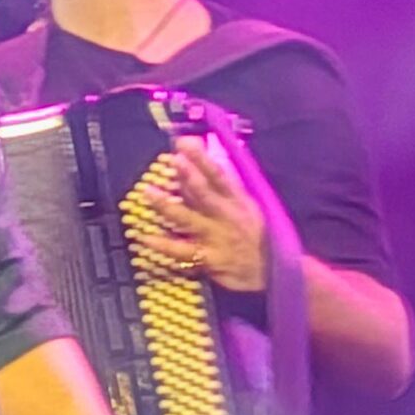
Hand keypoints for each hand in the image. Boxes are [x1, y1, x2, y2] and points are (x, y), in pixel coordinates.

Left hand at [142, 138, 265, 292]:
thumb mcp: (247, 205)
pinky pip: (182, 251)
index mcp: (237, 200)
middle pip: (205, 193)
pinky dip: (163, 245)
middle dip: (189, 175)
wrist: (269, 272)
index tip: (185, 142)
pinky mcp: (208, 259)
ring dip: (167, 205)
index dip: (202, 158)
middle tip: (172, 159)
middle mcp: (226, 216)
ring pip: (189, 219)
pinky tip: (145, 237)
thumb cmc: (253, 235)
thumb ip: (225, 184)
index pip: (219, 175)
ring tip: (148, 192)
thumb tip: (209, 155)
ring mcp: (216, 237)